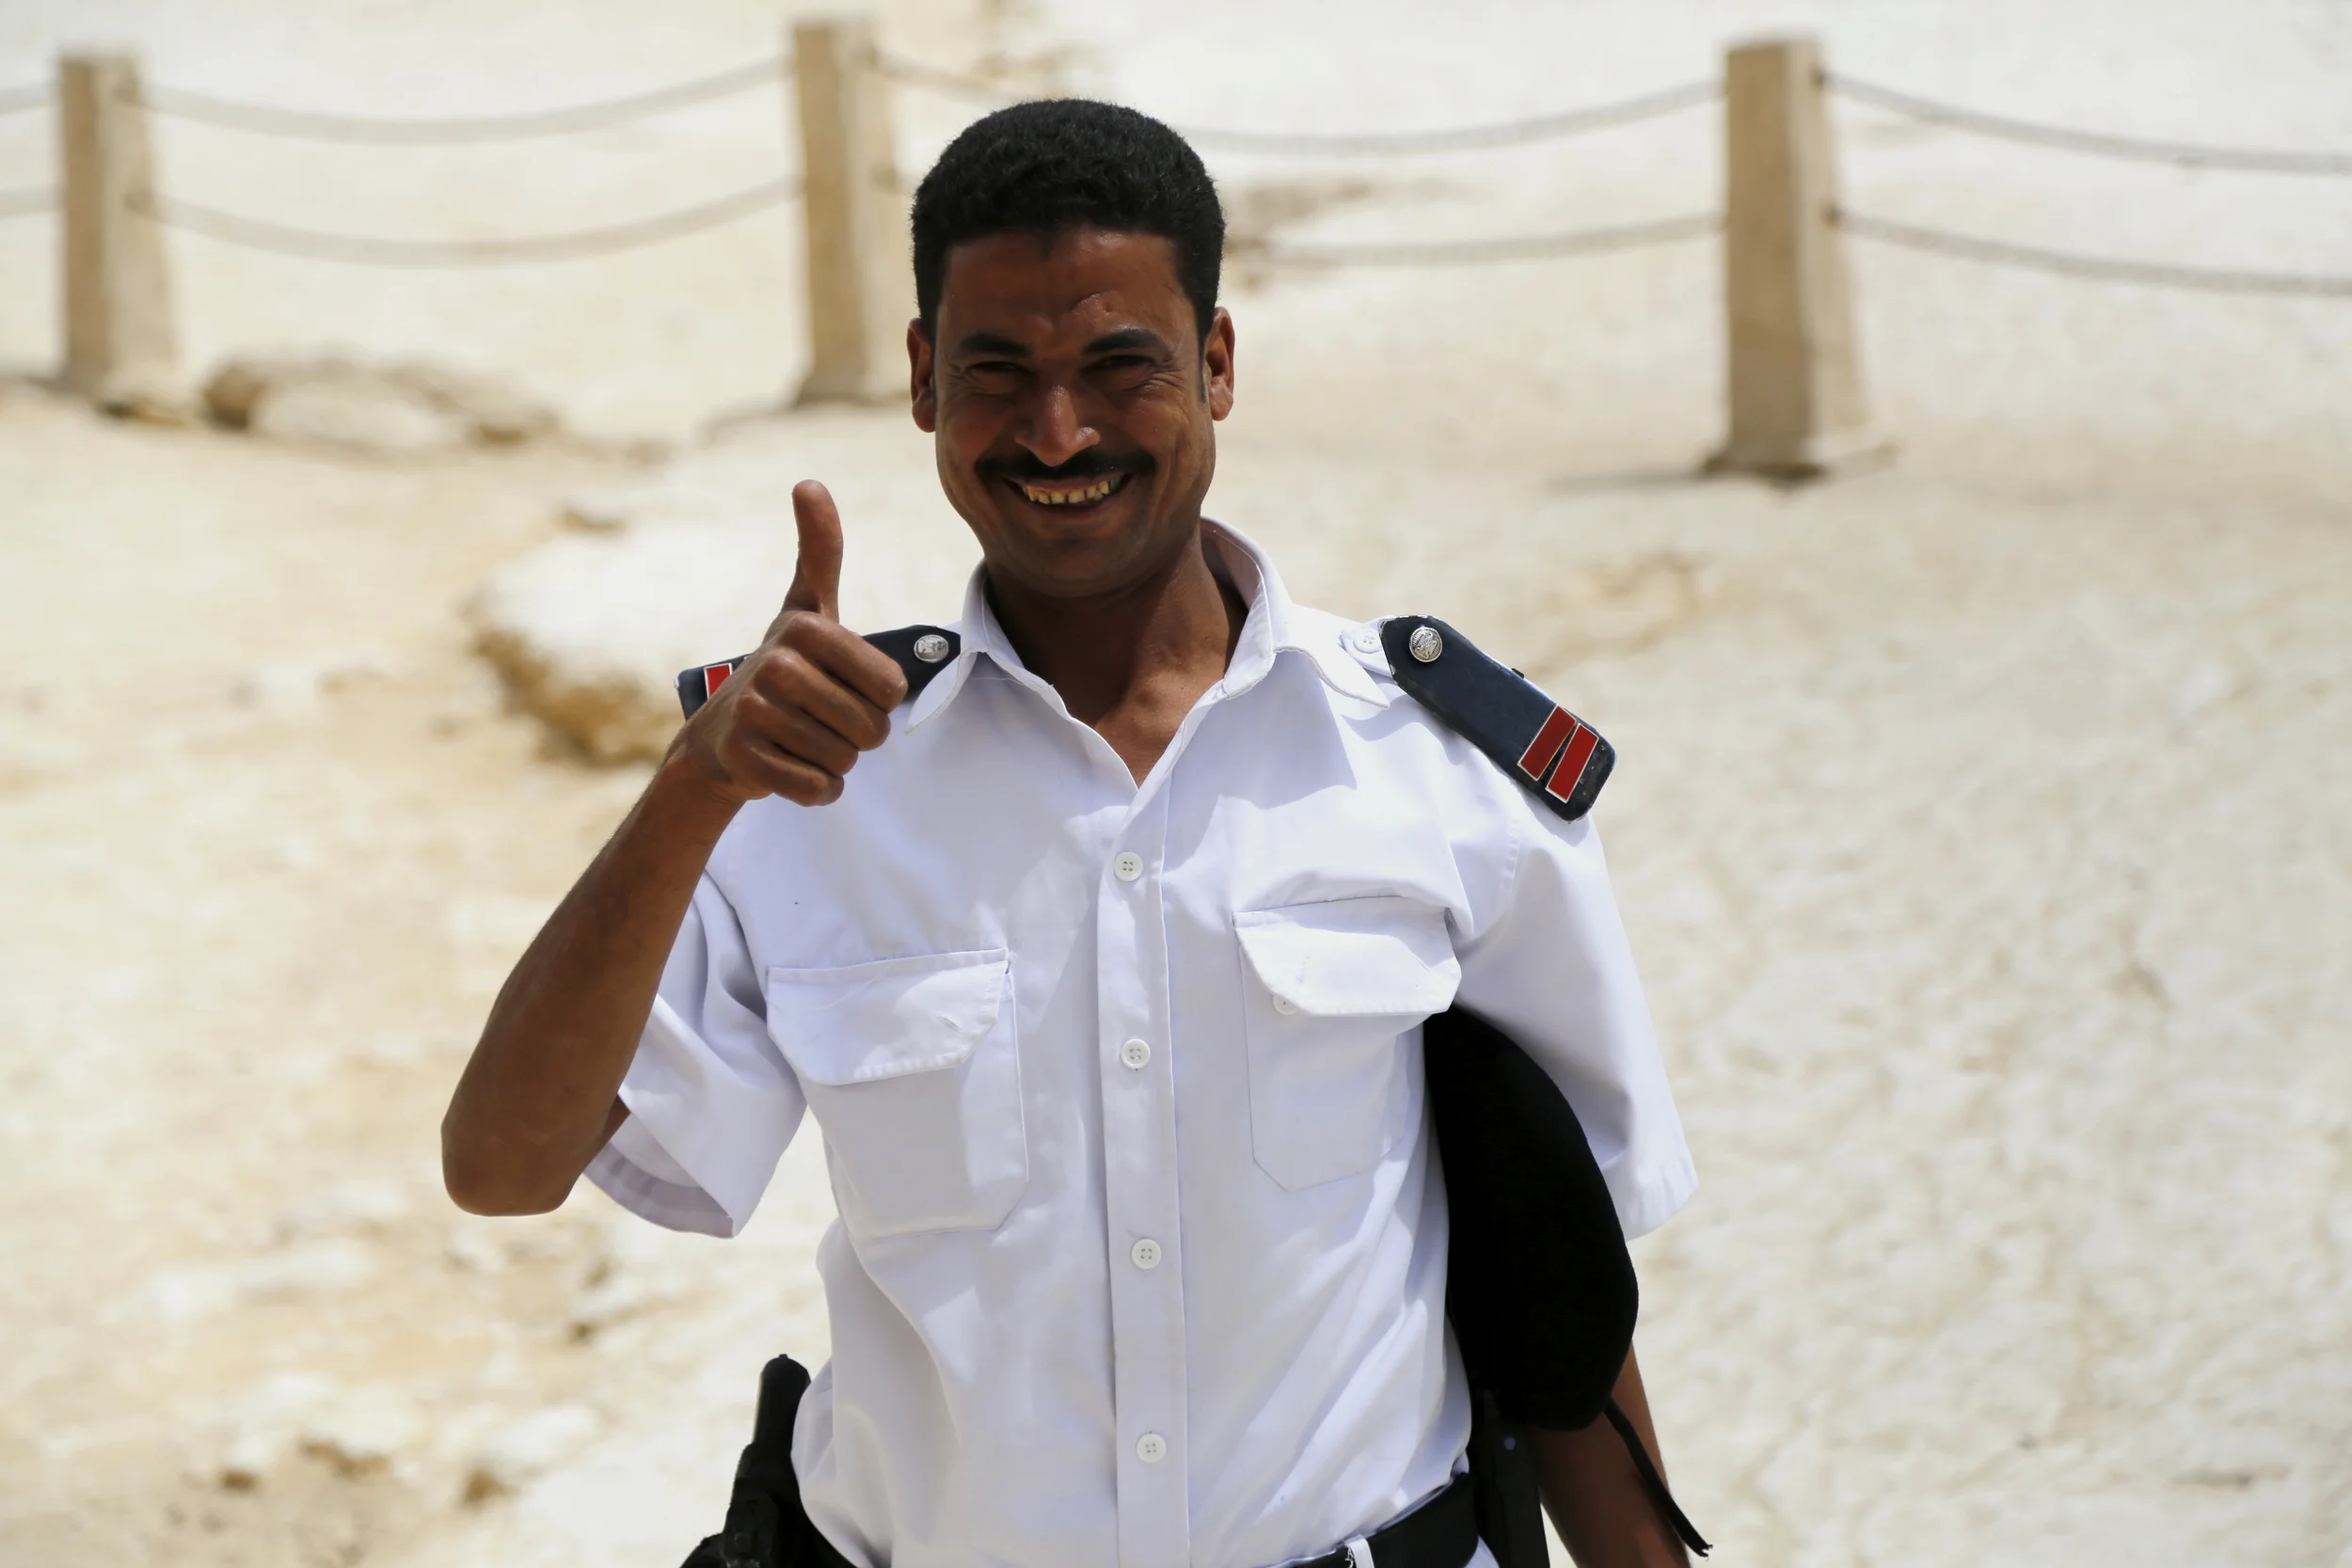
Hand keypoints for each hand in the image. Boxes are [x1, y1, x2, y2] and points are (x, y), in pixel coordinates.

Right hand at [667, 480, 909, 806]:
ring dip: (836, 762)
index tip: (842, 686)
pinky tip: (791, 768)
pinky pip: (818, 790)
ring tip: (802, 741)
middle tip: (822, 721)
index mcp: (806, 626)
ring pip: (846, 760)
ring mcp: (755, 712)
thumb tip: (809, 482)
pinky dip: (816, 790)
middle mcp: (776, 663)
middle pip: (872, 728)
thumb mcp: (806, 609)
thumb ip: (819, 551)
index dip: (879, 699)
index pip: (892, 687)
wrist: (720, 739)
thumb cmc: (784, 671)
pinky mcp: (744, 760)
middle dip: (859, 737)